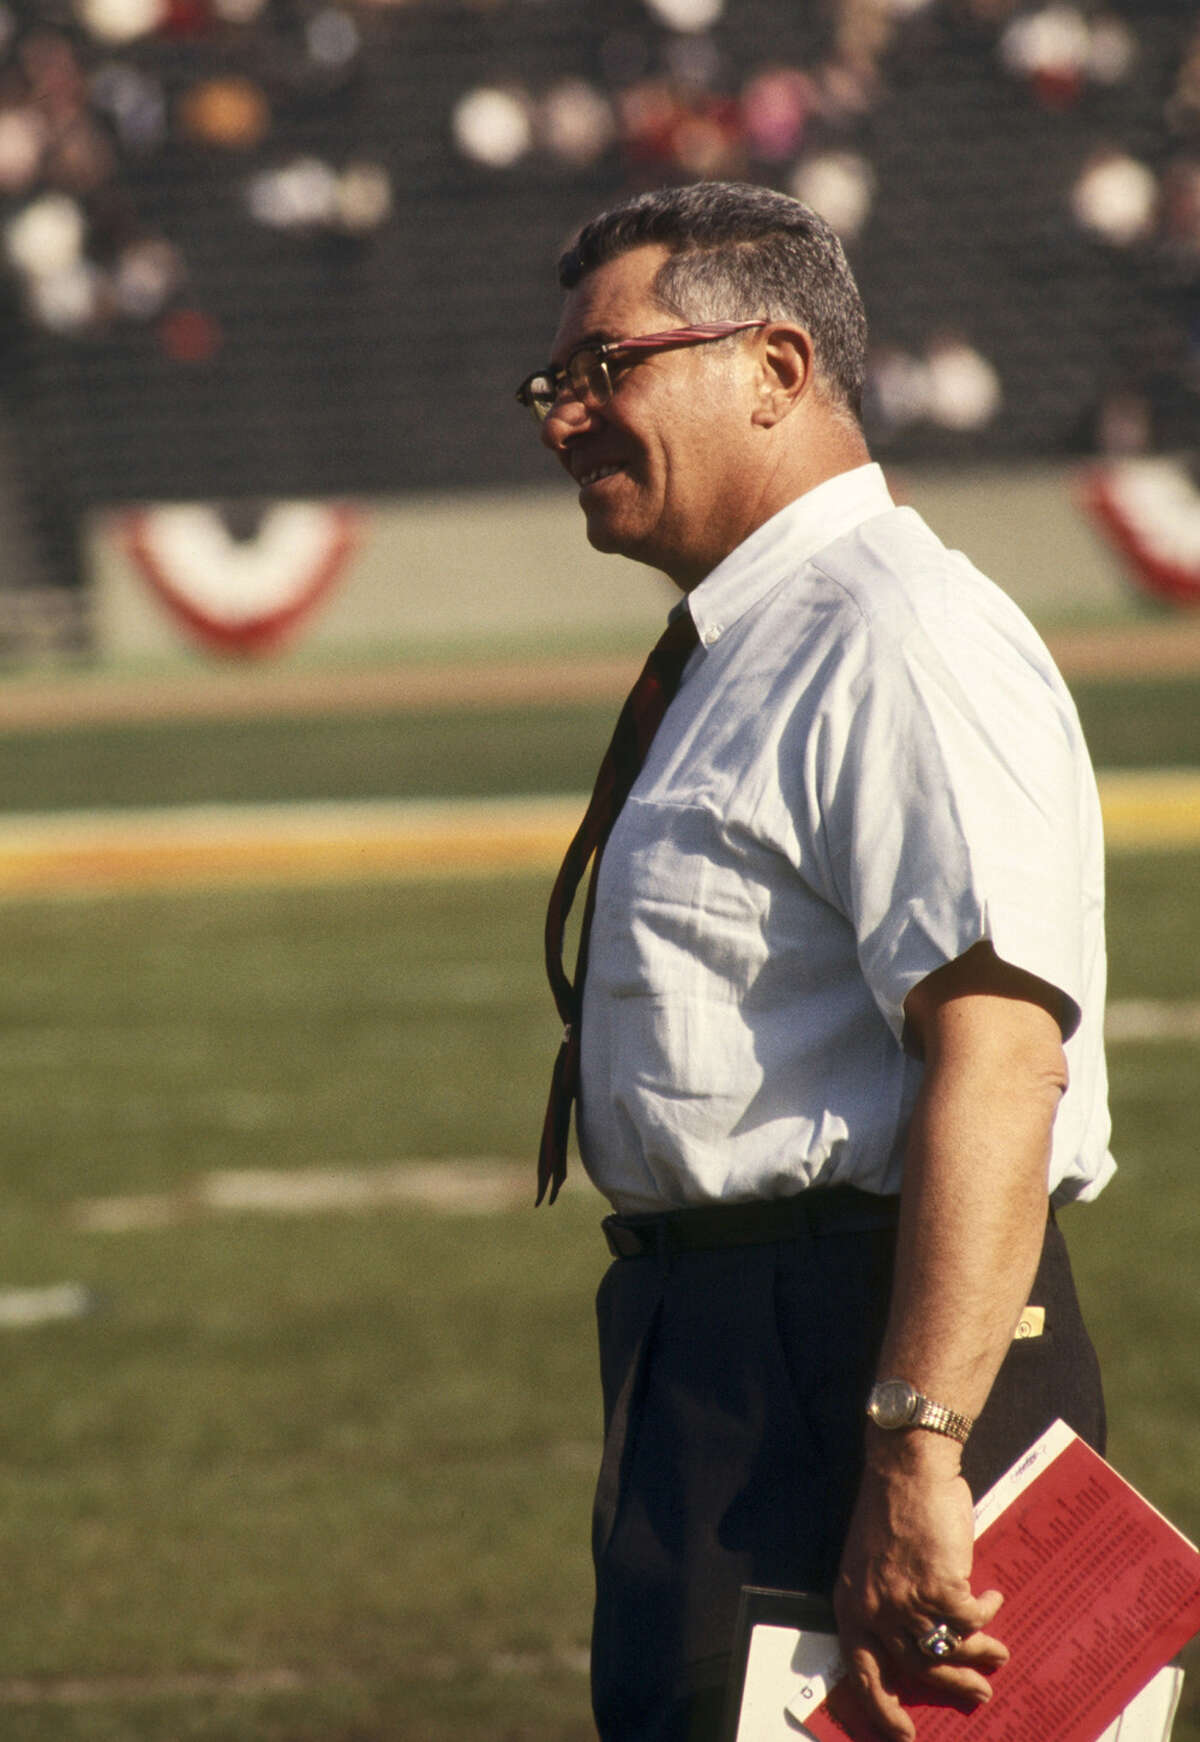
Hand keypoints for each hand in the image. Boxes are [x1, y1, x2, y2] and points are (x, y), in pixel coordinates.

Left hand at [833, 1434, 1008, 1741]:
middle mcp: (874, 1610)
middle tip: (979, 1694)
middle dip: (952, 1684)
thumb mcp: (872, 1564)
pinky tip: (992, 1597)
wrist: (906, 1468)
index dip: (882, 1709)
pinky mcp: (940, 1587)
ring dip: (978, 1653)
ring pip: (948, 1648)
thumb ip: (887, 1602)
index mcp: (851, 1605)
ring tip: (999, 1654)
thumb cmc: (890, 1510)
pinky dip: (986, 1612)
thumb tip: (918, 1639)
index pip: (862, 1673)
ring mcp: (907, 1601)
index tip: (903, 1733)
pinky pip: (971, 1618)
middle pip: (916, 1668)